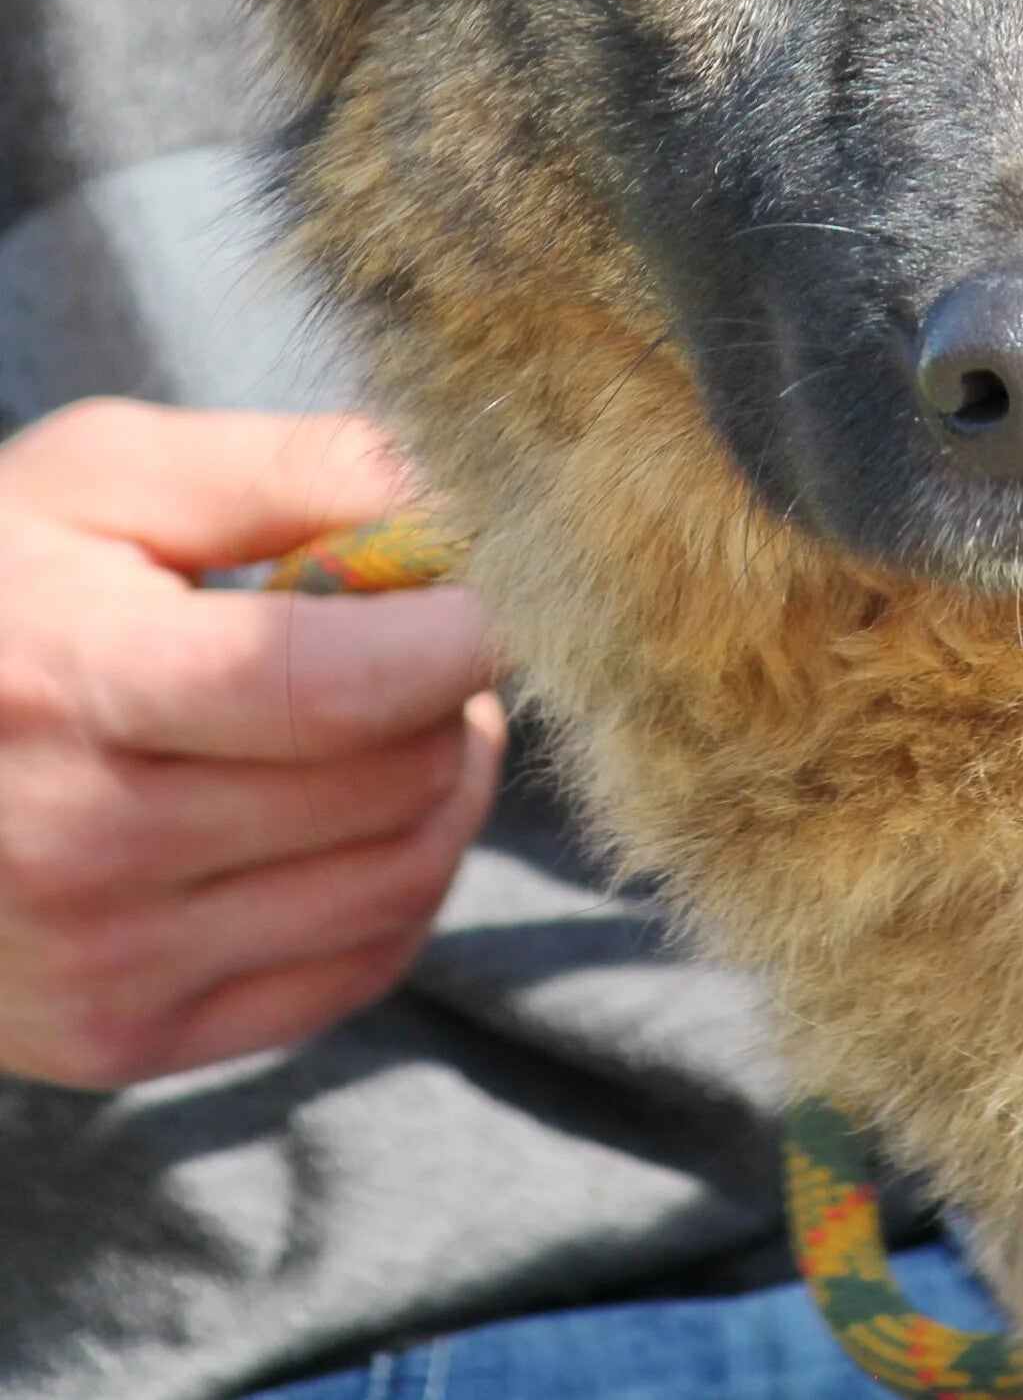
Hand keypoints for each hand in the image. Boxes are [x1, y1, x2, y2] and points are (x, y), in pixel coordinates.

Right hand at [0, 401, 503, 1088]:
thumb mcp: (100, 476)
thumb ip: (283, 468)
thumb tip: (442, 507)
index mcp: (71, 685)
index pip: (338, 690)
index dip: (451, 637)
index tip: (464, 594)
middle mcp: (80, 850)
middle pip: (393, 781)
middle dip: (449, 697)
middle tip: (420, 644)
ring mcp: (102, 968)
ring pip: (403, 879)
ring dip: (445, 784)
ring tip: (398, 715)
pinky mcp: (124, 1042)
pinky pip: (361, 966)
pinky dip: (403, 878)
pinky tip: (357, 807)